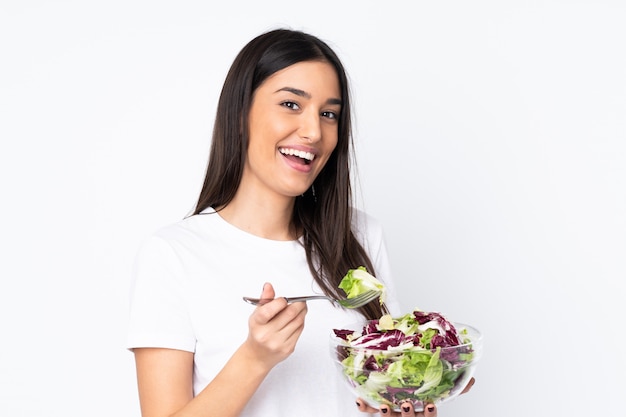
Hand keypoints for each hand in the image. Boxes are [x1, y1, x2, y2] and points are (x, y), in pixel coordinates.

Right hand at [245, 282, 306, 368]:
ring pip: (298, 321)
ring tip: (300, 308)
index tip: (284, 299)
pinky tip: (297, 319)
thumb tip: (269, 286)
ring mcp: (278, 343)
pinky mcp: (288, 348)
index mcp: (257, 323)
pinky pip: (300, 330)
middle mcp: (267, 334)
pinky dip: (301, 322)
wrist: (257, 356)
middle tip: (300, 301)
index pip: (270, 309)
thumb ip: (264, 300)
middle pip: (289, 314)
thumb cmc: (257, 333)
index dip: (281, 301)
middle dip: (298, 304)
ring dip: (302, 312)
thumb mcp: (256, 315)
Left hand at [355, 377, 474, 415]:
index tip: (430, 404)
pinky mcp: (377, 410)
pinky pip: (369, 411)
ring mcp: (392, 413)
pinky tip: (359, 400)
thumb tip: (472, 380)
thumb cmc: (422, 400)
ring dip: (387, 413)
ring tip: (384, 404)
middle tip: (407, 403)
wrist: (403, 407)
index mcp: (423, 413)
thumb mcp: (439, 394)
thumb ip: (456, 388)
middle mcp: (408, 415)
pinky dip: (364, 407)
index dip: (429, 414)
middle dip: (408, 413)